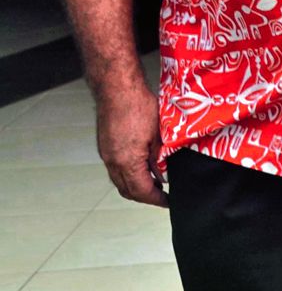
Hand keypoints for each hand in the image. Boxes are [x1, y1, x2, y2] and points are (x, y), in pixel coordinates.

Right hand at [95, 81, 165, 206]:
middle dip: (145, 196)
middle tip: (162, 195)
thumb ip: (160, 158)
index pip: (142, 191)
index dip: (156, 199)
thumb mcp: (159, 135)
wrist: (117, 89)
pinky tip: (142, 166)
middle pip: (127, 190)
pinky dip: (128, 174)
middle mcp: (112, 162)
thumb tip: (164, 174)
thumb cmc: (138, 106)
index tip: (167, 202)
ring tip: (154, 182)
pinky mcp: (105, 146)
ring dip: (135, 185)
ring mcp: (106, 154)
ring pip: (119, 180)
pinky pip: (115, 169)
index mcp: (127, 161)